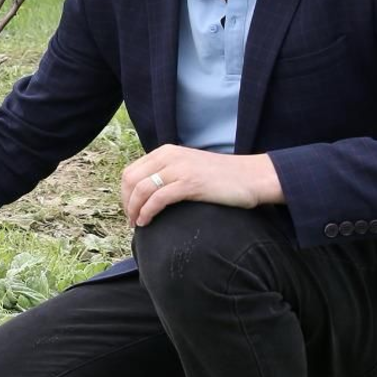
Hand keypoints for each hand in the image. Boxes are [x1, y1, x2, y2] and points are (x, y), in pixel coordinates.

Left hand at [119, 144, 283, 227]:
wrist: (253, 177)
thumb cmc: (222, 178)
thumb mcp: (188, 168)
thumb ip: (168, 174)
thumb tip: (145, 194)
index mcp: (166, 152)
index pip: (131, 172)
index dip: (124, 193)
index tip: (129, 210)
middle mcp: (169, 157)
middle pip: (131, 180)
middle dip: (126, 202)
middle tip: (131, 220)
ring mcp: (179, 169)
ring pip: (141, 189)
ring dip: (134, 209)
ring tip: (137, 224)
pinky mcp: (190, 183)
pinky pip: (158, 198)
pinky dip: (147, 212)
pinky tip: (146, 222)